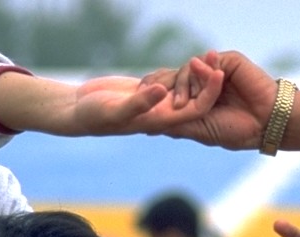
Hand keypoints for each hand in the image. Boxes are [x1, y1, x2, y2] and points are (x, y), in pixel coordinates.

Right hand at [64, 58, 223, 135]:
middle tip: (218, 56)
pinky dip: (181, 70)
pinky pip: (171, 80)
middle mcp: (163, 113)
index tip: (220, 72)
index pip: (197, 109)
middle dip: (209, 78)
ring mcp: (156, 102)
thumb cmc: (95, 116)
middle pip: (196, 97)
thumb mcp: (117, 110)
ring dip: (198, 72)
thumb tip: (163, 91)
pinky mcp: (148, 90)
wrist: (78, 111)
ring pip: (185, 87)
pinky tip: (192, 57)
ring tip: (209, 52)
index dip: (211, 92)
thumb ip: (140, 103)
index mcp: (162, 121)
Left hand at [149, 49, 277, 149]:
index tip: (139, 94)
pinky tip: (207, 78)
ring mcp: (215, 72)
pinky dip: (203, 69)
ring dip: (185, 84)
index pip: (171, 89)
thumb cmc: (236, 131)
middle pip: (175, 76)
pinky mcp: (227, 62)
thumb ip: (177, 123)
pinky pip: (207, 61)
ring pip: (188, 69)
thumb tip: (148, 126)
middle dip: (163, 84)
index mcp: (197, 99)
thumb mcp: (200, 129)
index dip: (155, 90)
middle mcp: (204, 84)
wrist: (266, 124)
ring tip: (188, 102)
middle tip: (150, 91)